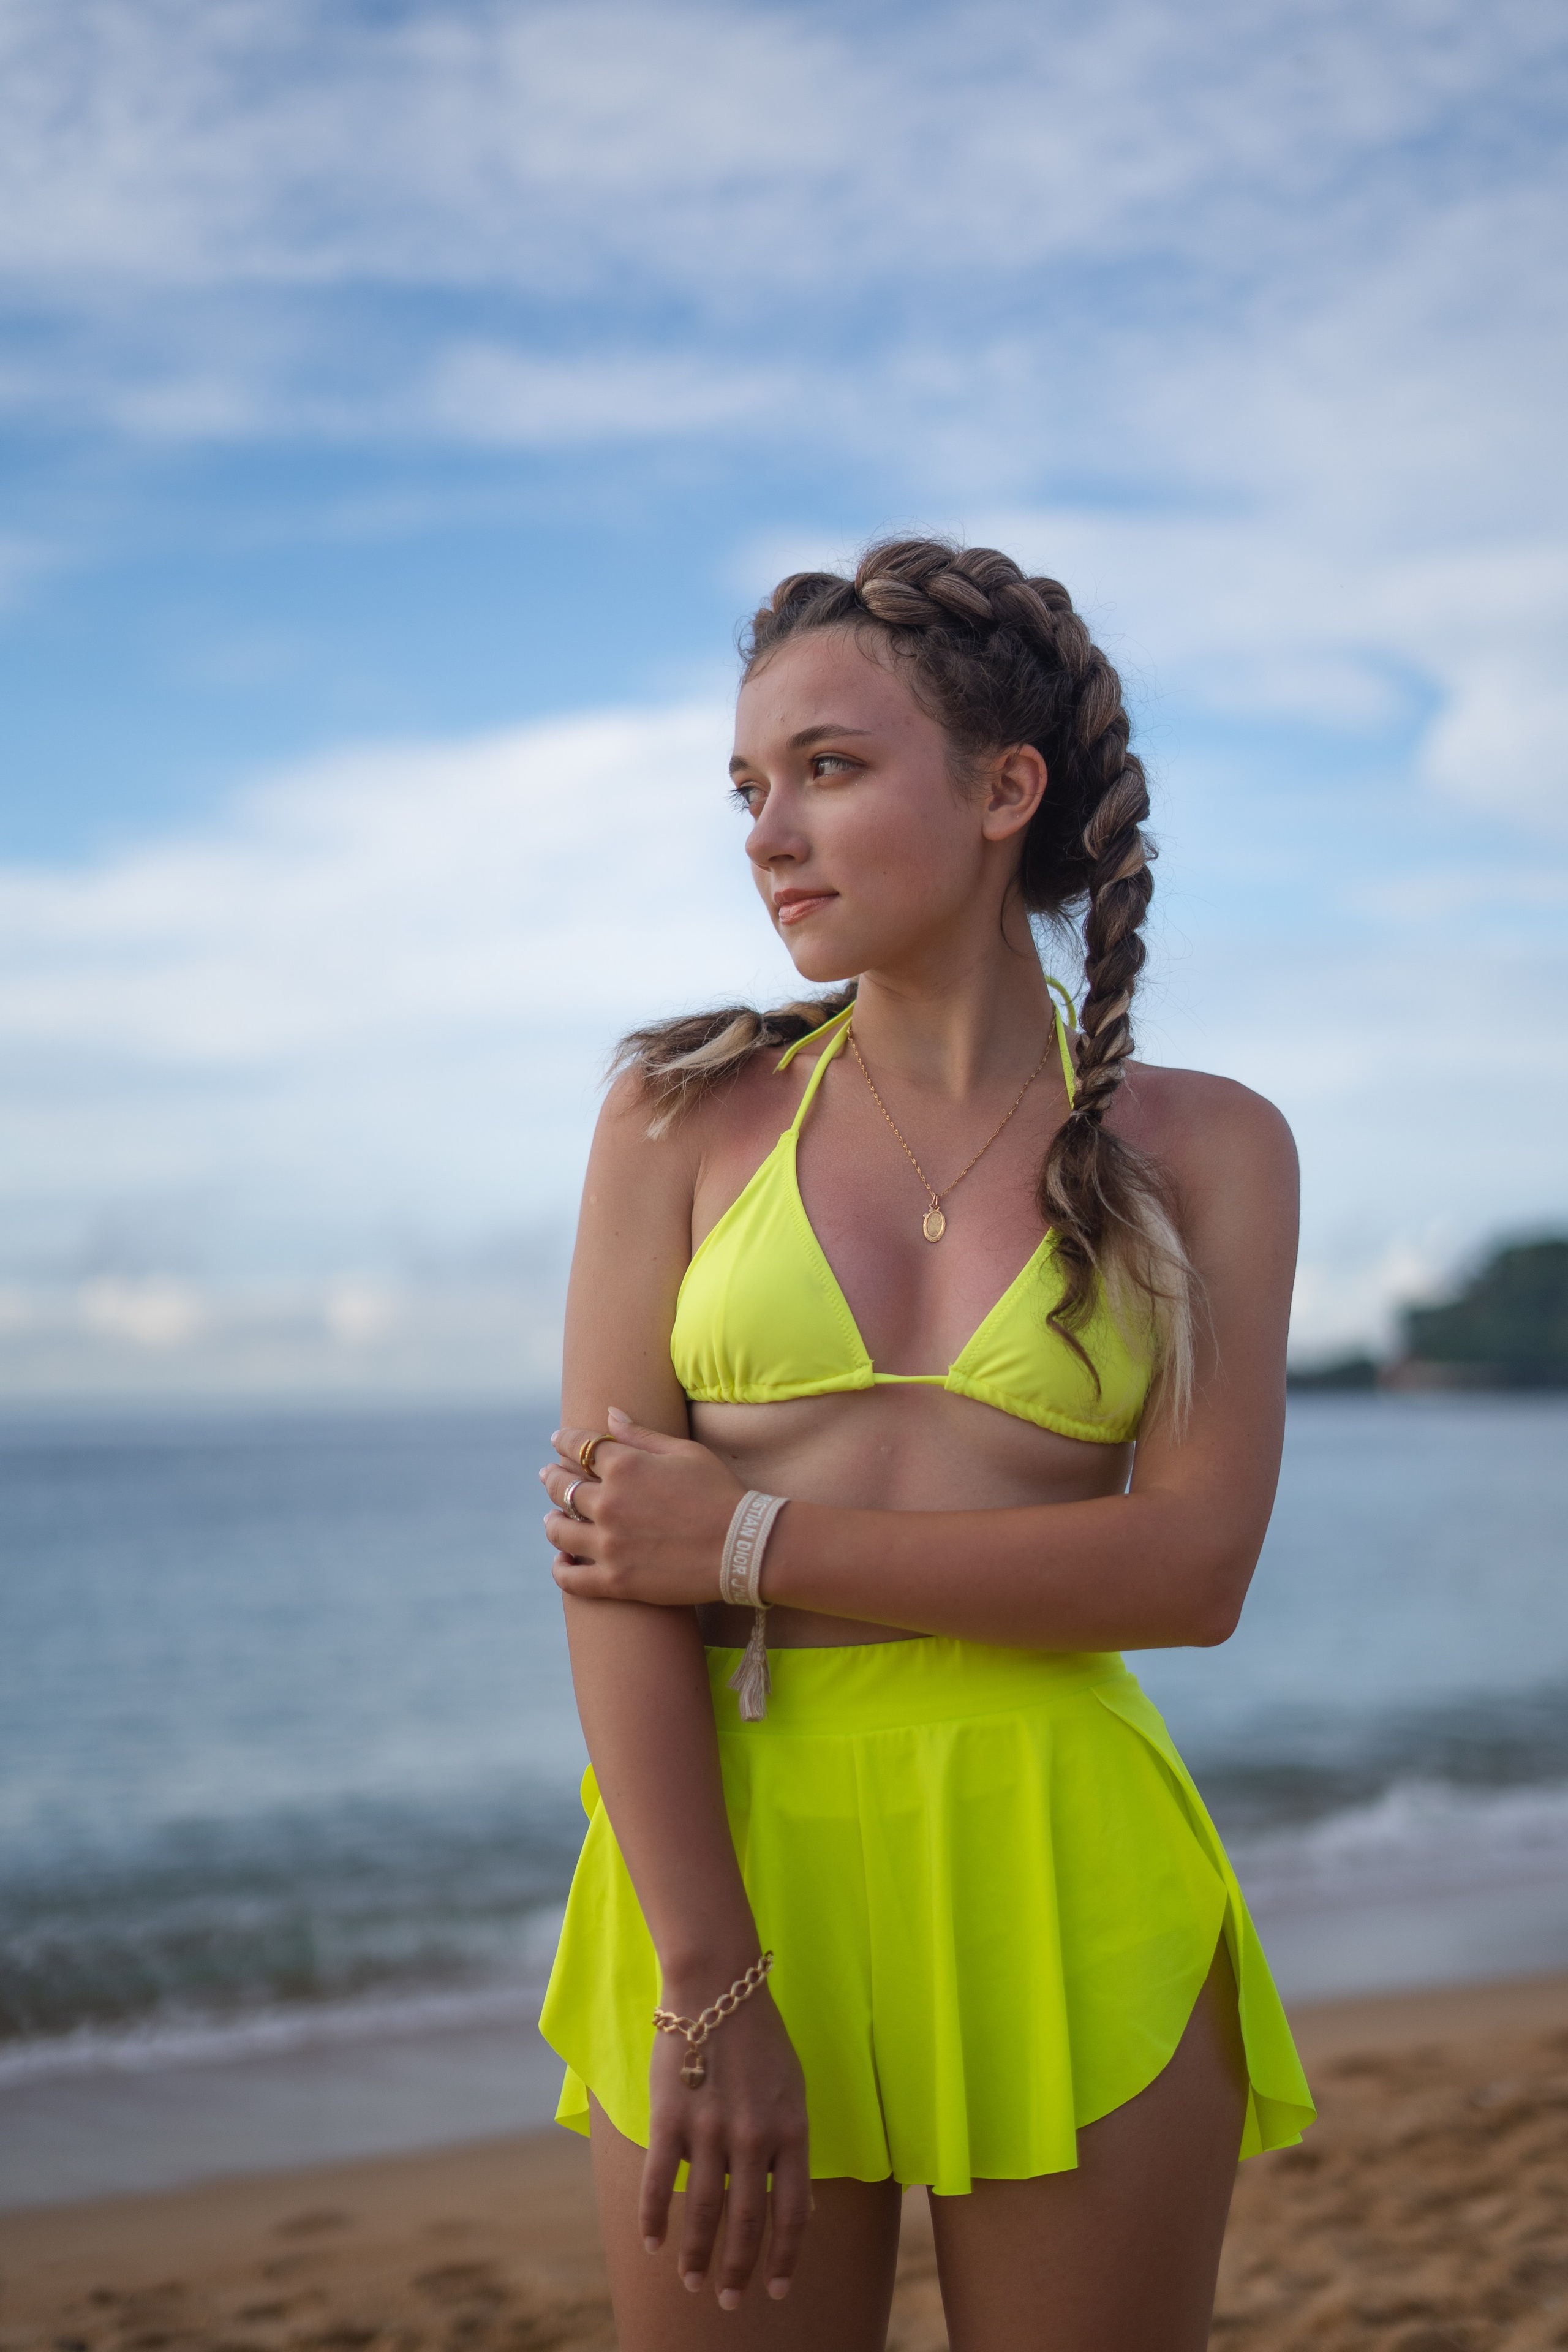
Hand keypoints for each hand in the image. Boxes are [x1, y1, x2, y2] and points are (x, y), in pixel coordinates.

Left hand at [540, 1408, 743, 1604]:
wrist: (744, 1548)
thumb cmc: (720, 1493)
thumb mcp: (684, 1453)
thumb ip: (641, 1435)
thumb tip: (610, 1414)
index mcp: (625, 1466)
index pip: (579, 1446)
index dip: (565, 1441)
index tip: (558, 1440)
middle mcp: (608, 1503)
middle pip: (562, 1487)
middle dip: (552, 1478)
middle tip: (548, 1476)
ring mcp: (608, 1544)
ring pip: (558, 1531)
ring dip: (551, 1522)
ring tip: (551, 1520)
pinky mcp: (615, 1581)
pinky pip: (570, 1577)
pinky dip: (561, 1569)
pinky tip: (562, 1562)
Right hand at [643, 1968, 811, 2304]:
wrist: (717, 1987)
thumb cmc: (759, 2038)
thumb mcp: (793, 2088)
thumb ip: (792, 2143)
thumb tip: (801, 2204)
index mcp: (792, 2129)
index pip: (795, 2212)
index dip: (785, 2257)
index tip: (776, 2289)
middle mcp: (755, 2135)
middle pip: (749, 2221)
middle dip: (739, 2269)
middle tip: (730, 2301)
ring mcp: (712, 2128)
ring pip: (705, 2210)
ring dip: (697, 2253)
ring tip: (693, 2280)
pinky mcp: (671, 2117)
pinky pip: (662, 2181)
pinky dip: (655, 2218)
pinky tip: (652, 2244)